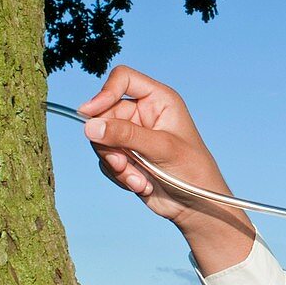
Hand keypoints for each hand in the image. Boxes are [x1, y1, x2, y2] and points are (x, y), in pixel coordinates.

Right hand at [79, 64, 253, 271]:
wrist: (195, 205)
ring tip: (138, 179)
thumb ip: (126, 135)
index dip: (104, 93)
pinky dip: (120, 175)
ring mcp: (132, 135)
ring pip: (101, 139)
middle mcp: (143, 113)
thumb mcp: (161, 148)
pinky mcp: (126, 155)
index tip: (91, 113)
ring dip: (116, 163)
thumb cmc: (192, 170)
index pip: (123, 79)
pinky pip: (106, 160)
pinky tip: (141, 184)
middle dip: (110, 142)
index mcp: (159, 99)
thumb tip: (90, 126)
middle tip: (123, 162)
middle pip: (104, 113)